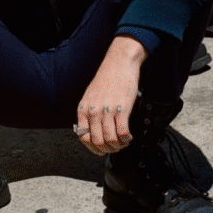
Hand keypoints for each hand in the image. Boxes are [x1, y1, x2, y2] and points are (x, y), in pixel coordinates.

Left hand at [75, 35, 145, 154]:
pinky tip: (129, 136)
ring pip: (110, 140)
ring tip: (123, 142)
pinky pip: (122, 133)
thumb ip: (89, 113)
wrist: (119, 63)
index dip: (93, 148)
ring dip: (118, 146)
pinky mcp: (122, 109)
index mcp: (84, 108)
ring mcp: (107, 110)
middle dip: (108, 149)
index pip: (83, 138)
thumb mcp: (90, 95)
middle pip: (98, 142)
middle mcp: (93, 111)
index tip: (101, 150)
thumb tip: (92, 132)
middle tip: (115, 147)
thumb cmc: (107, 78)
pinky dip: (126, 139)